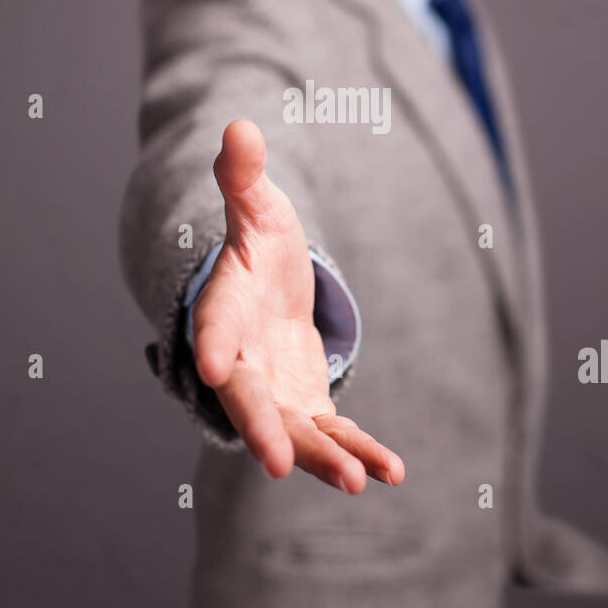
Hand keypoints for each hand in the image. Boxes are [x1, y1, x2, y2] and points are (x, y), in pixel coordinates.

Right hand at [191, 117, 404, 492]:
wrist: (267, 288)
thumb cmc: (257, 243)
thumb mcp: (256, 208)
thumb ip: (243, 177)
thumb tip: (238, 126)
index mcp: (224, 309)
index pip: (215, 326)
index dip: (214, 343)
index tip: (214, 367)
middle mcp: (242, 361)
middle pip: (248, 401)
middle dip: (264, 432)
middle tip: (279, 464)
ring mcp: (274, 391)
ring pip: (295, 431)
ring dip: (323, 456)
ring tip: (358, 481)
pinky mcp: (306, 406)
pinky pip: (333, 433)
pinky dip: (359, 451)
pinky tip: (392, 473)